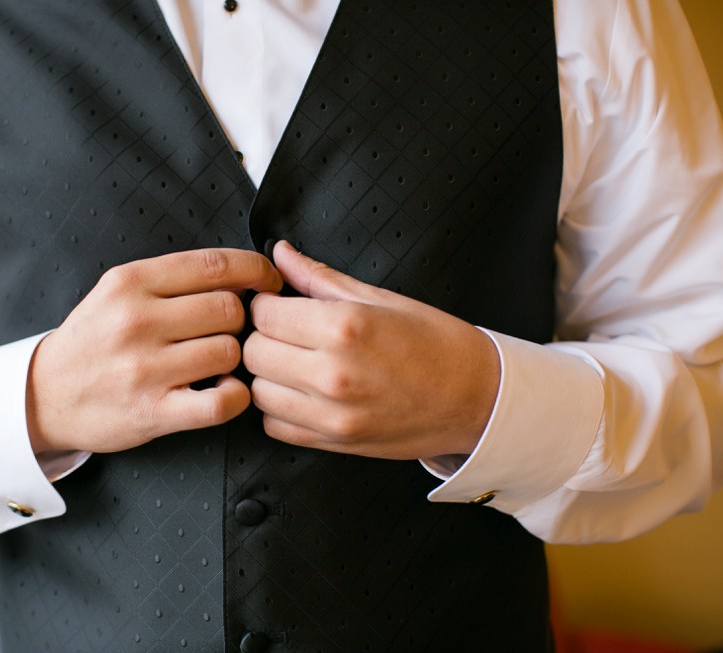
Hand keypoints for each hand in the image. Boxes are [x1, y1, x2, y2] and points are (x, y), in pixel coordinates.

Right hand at [27, 248, 281, 453]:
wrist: (44, 395)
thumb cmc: (93, 341)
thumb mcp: (118, 293)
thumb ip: (172, 280)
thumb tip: (243, 271)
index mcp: (130, 282)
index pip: (214, 264)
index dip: (255, 270)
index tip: (269, 281)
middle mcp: (136, 321)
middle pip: (229, 308)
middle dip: (239, 320)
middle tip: (225, 332)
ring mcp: (144, 368)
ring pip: (229, 351)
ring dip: (233, 359)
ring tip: (213, 364)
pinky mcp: (153, 411)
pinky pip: (221, 401)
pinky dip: (235, 397)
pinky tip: (223, 391)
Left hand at [243, 241, 498, 459]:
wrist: (477, 399)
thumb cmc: (436, 344)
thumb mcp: (382, 299)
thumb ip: (320, 278)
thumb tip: (281, 254)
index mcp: (345, 328)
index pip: (264, 312)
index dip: (266, 303)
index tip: (278, 303)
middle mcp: (333, 373)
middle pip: (253, 351)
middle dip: (261, 336)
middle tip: (285, 331)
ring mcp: (332, 414)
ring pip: (257, 390)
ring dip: (267, 374)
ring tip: (293, 361)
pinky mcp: (334, 442)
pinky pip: (274, 426)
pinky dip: (278, 408)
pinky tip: (300, 392)